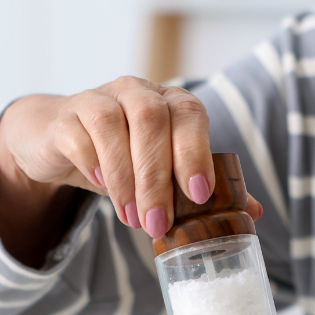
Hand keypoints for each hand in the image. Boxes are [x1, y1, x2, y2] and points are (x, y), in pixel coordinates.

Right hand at [0, 78, 261, 265]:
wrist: (61, 140)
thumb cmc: (125, 156)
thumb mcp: (165, 170)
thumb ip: (204, 186)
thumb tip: (253, 210)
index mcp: (170, 102)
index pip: (190, 114)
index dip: (196, 152)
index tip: (200, 196)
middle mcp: (137, 91)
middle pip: (152, 121)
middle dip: (157, 178)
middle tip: (157, 223)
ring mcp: (97, 98)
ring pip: (112, 124)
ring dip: (124, 177)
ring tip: (131, 217)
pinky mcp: (65, 116)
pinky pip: (78, 134)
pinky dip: (92, 163)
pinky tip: (100, 186)